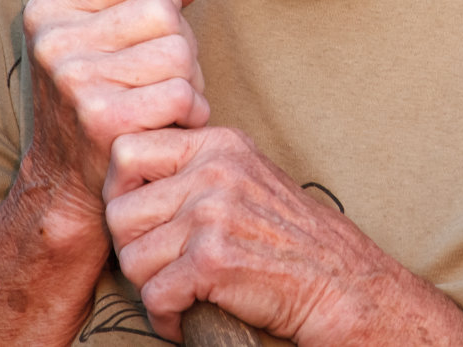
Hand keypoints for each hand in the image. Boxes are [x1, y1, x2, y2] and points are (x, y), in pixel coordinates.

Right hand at [18, 0, 213, 229]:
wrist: (69, 181)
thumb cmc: (101, 94)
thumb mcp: (113, 34)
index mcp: (48, 9)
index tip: (144, 37)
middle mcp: (52, 40)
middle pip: (163, 9)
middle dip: (179, 43)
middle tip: (160, 77)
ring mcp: (72, 80)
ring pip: (179, 51)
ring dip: (189, 80)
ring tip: (165, 100)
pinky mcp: (101, 119)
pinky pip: (182, 93)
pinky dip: (192, 110)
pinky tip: (172, 123)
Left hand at [104, 127, 460, 345]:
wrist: (342, 283)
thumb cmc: (291, 239)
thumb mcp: (246, 177)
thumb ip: (196, 168)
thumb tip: (126, 176)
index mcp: (219, 144)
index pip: (126, 150)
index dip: (121, 191)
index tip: (144, 221)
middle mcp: (215, 171)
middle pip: (119, 211)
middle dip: (133, 249)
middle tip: (163, 266)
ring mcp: (214, 213)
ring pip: (132, 258)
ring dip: (152, 287)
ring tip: (182, 291)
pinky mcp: (214, 260)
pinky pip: (154, 296)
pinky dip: (166, 318)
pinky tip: (189, 315)